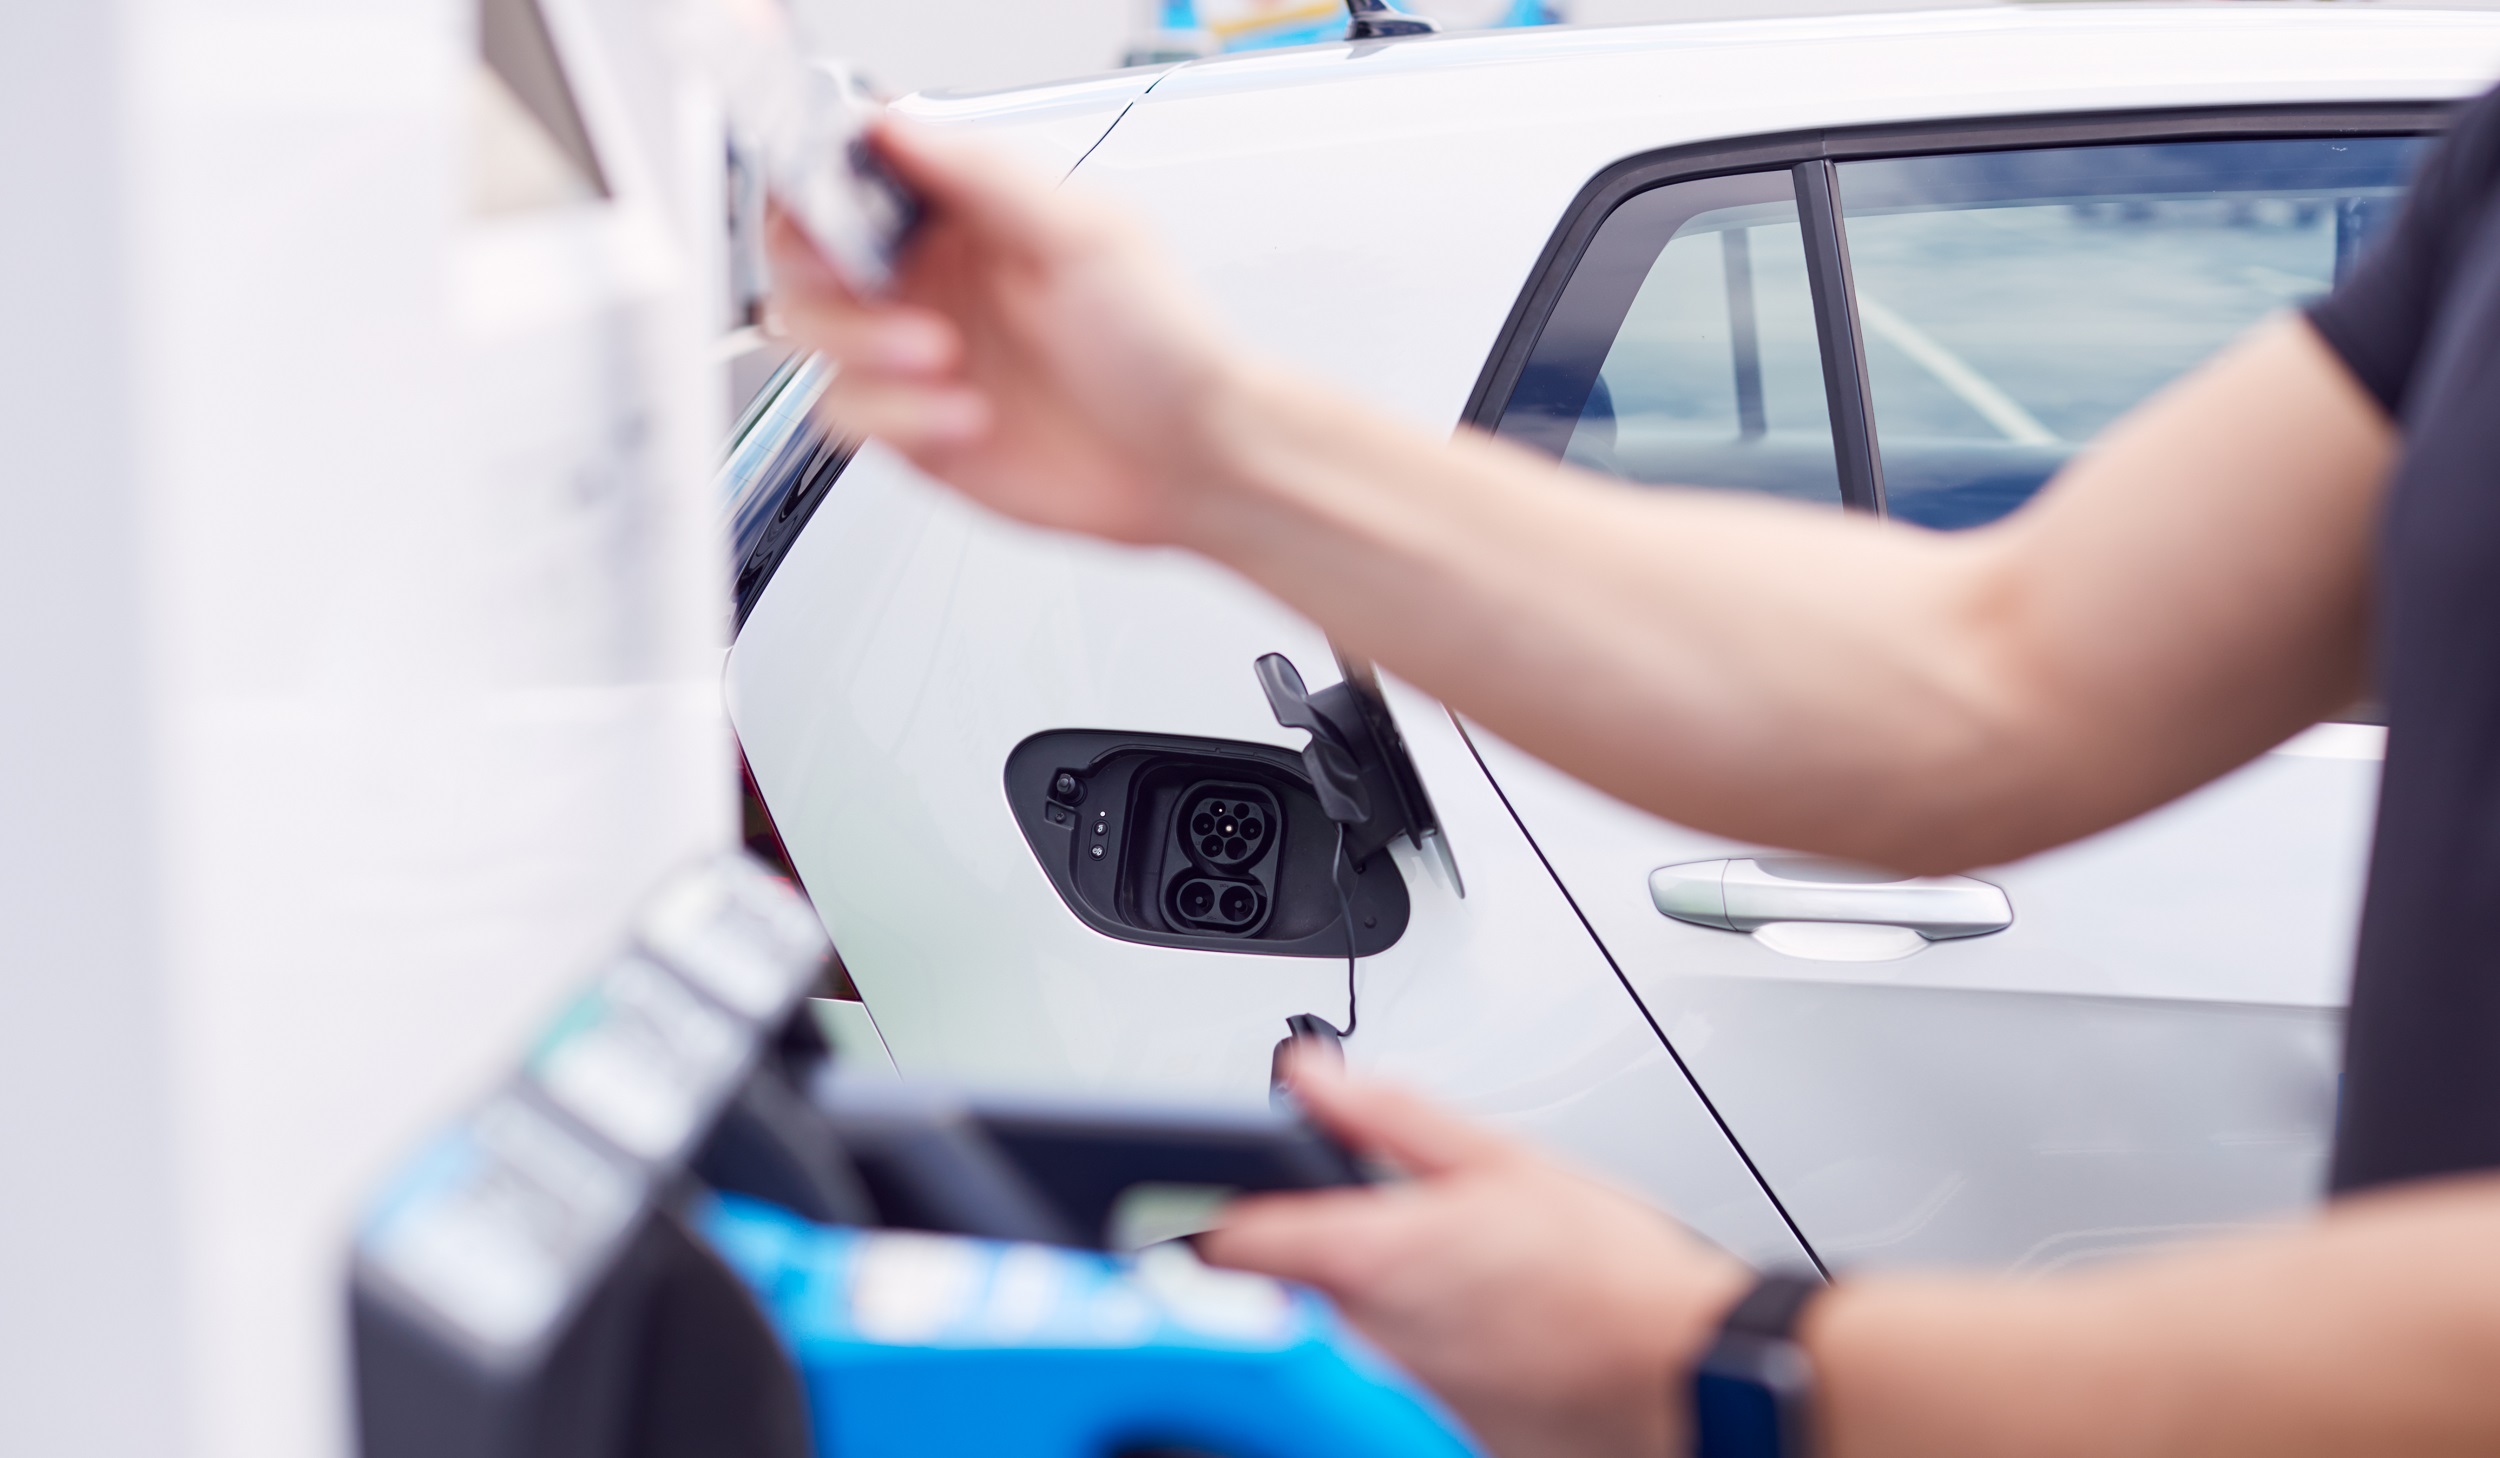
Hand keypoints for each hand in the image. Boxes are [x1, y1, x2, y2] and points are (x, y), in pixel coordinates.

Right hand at [764, 121, 1248, 545]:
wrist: (1192, 460)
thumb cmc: (1167, 346)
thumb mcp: (1086, 235)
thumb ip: (984, 174)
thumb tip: (897, 126)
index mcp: (966, 215)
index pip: (851, 175)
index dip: (815, 182)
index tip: (824, 205)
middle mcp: (932, 280)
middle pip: (806, 256)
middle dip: (824, 271)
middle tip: (874, 288)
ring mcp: (916, 357)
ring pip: (813, 337)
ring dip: (865, 346)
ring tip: (943, 358)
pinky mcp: (914, 428)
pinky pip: (848, 414)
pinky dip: (897, 415)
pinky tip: (966, 415)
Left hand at [1199, 1055, 1752, 1457]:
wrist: (1688, 1375)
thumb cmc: (1612, 1270)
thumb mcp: (1499, 1158)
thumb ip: (1386, 1116)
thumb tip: (1309, 1077)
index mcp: (1377, 1257)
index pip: (1232, 1244)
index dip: (1201, 1218)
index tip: (1192, 1199)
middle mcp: (1373, 1335)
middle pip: (1288, 1289)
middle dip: (1307, 1251)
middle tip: (1364, 1217)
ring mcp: (1403, 1391)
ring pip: (1346, 1335)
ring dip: (1372, 1301)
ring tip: (1455, 1269)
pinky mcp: (1440, 1431)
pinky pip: (1402, 1378)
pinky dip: (1424, 1348)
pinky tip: (1486, 1323)